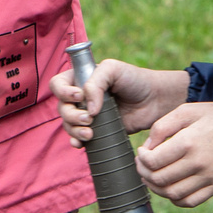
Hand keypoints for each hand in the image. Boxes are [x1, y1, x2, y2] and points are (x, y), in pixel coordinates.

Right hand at [51, 60, 185, 144]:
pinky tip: (81, 143)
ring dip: (74, 130)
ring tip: (90, 133)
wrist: (154, 100)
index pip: (58, 84)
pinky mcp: (96, 130)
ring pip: (68, 124)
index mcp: (80, 79)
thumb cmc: (134, 80)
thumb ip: (96, 82)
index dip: (63, 92)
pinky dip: (76, 141)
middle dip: (72, 115)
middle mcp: (80, 97)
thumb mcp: (113, 69)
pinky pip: (78, 138)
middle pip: (61, 108)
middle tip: (90, 118)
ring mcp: (88, 115)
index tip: (78, 96)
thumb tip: (88, 108)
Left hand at [136, 102, 212, 207]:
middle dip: (144, 173)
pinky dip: (174, 199)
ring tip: (153, 177)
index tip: (143, 151)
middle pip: (159, 179)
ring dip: (156, 188)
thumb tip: (147, 146)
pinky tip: (170, 187)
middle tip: (143, 164)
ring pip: (172, 194)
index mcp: (189, 141)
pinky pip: (189, 202)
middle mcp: (198, 163)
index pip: (153, 161)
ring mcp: (208, 177)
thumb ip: (163, 126)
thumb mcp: (189, 110)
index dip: (141, 158)